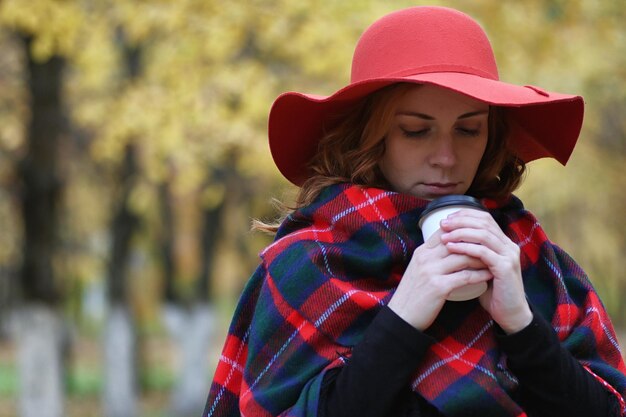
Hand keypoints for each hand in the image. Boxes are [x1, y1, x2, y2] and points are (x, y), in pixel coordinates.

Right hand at [387, 228, 492, 330]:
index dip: (462, 231)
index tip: (478, 235)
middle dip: (476, 242)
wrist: (401, 316)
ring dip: (481, 258)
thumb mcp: (418, 270)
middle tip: (492, 246)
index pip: (444, 232)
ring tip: (494, 260)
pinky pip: (465, 276)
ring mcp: (431, 272)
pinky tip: (489, 275)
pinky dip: (480, 275)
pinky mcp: (438, 287)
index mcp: (421, 252)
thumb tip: (449, 250)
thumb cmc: (412, 294)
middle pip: (456, 241)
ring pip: (463, 257)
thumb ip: (431, 259)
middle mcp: (425, 258)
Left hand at [440, 209, 531, 333]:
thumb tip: (448, 240)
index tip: (447, 218)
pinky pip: (483, 252)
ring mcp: (509, 255)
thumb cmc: (492, 292)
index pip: (485, 218)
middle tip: (442, 224)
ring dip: (460, 233)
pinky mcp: (505, 267)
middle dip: (461, 221)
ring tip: (443, 236)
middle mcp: (509, 245)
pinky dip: (465, 248)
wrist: (509, 313)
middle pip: (484, 222)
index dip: (465, 214)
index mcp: (503, 242)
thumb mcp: (480, 267)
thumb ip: (471, 253)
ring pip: (483, 235)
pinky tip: (451, 248)